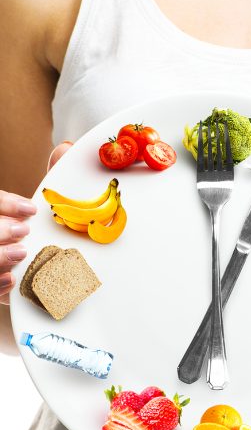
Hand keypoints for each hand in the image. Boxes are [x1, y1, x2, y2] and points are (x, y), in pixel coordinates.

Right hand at [0, 141, 71, 304]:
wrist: (45, 273)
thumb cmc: (44, 232)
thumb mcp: (45, 206)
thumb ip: (53, 179)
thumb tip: (64, 149)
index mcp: (3, 214)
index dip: (4, 203)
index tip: (30, 210)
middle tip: (23, 231)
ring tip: (21, 254)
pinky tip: (12, 280)